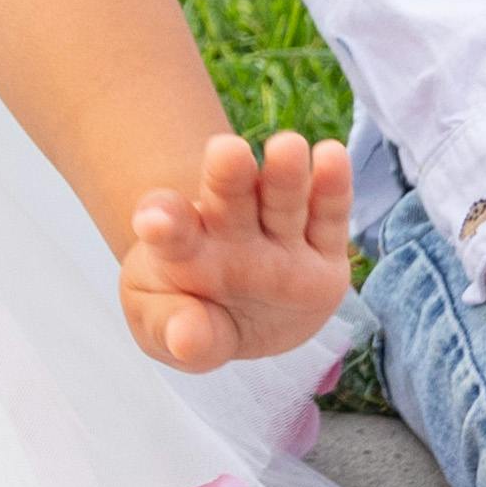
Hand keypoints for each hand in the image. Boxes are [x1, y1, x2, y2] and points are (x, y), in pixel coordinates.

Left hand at [120, 130, 353, 373]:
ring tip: (286, 147)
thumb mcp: (161, 328)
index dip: (163, 220)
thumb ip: (172, 330)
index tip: (153, 222)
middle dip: (228, 176)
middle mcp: (232, 234)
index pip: (171, 231)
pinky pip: (329, 217)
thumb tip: (189, 339)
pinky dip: (332, 187)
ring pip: (282, 201)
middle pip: (229, 199)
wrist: (234, 316)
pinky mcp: (323, 253)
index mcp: (182, 249)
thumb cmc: (184, 314)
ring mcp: (280, 240)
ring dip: (285, 176)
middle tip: (226, 151)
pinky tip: (331, 156)